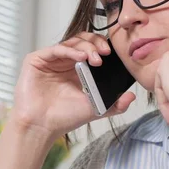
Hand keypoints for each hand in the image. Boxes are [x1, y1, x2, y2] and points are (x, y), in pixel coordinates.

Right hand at [10, 32, 135, 142]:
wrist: (42, 127)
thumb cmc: (64, 118)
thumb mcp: (95, 108)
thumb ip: (115, 104)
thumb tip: (132, 96)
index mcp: (77, 70)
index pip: (92, 49)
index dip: (102, 47)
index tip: (114, 53)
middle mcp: (64, 62)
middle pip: (82, 41)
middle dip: (96, 44)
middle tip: (105, 54)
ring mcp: (50, 60)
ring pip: (71, 42)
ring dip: (86, 47)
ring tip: (95, 58)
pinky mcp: (36, 60)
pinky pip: (56, 49)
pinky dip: (70, 51)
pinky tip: (81, 57)